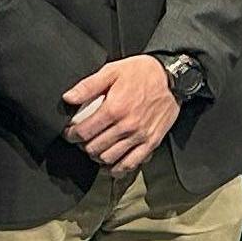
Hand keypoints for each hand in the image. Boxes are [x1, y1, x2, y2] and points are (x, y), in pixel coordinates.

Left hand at [63, 55, 181, 173]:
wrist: (173, 78)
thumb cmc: (143, 73)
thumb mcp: (112, 71)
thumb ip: (88, 86)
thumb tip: (68, 98)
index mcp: (114, 109)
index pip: (84, 132)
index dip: (71, 135)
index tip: (69, 133)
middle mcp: (126, 126)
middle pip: (94, 148)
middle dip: (83, 146)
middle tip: (81, 140)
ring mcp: (140, 137)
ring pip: (109, 158)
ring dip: (97, 157)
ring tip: (94, 149)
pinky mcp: (151, 143)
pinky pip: (131, 164)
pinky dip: (117, 169)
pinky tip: (110, 165)